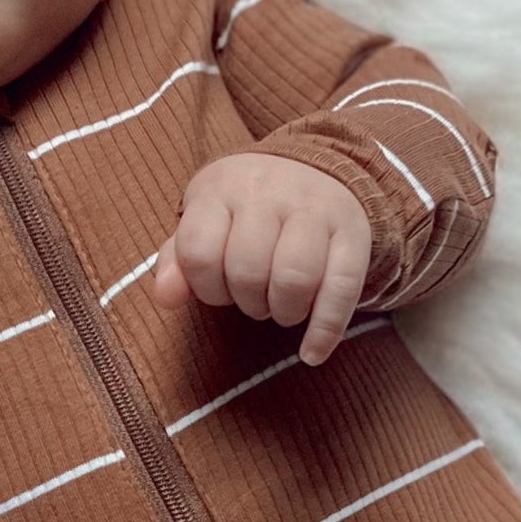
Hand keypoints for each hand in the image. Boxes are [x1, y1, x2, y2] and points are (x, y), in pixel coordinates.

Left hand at [151, 152, 371, 367]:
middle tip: (255, 299)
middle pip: (247, 269)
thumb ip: (179, 260)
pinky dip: (325, 330)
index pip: (199, 251)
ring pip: (294, 278)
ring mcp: (315, 208)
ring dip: (284, 312)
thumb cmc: (248, 210)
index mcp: (222, 187)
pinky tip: (312, 353)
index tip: (218, 288)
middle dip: (247, 302)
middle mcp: (269, 191)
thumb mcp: (206, 221)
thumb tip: (165, 299)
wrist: (320, 168)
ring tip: (282, 308)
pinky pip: (341, 288)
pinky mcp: (354, 231)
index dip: (205, 287)